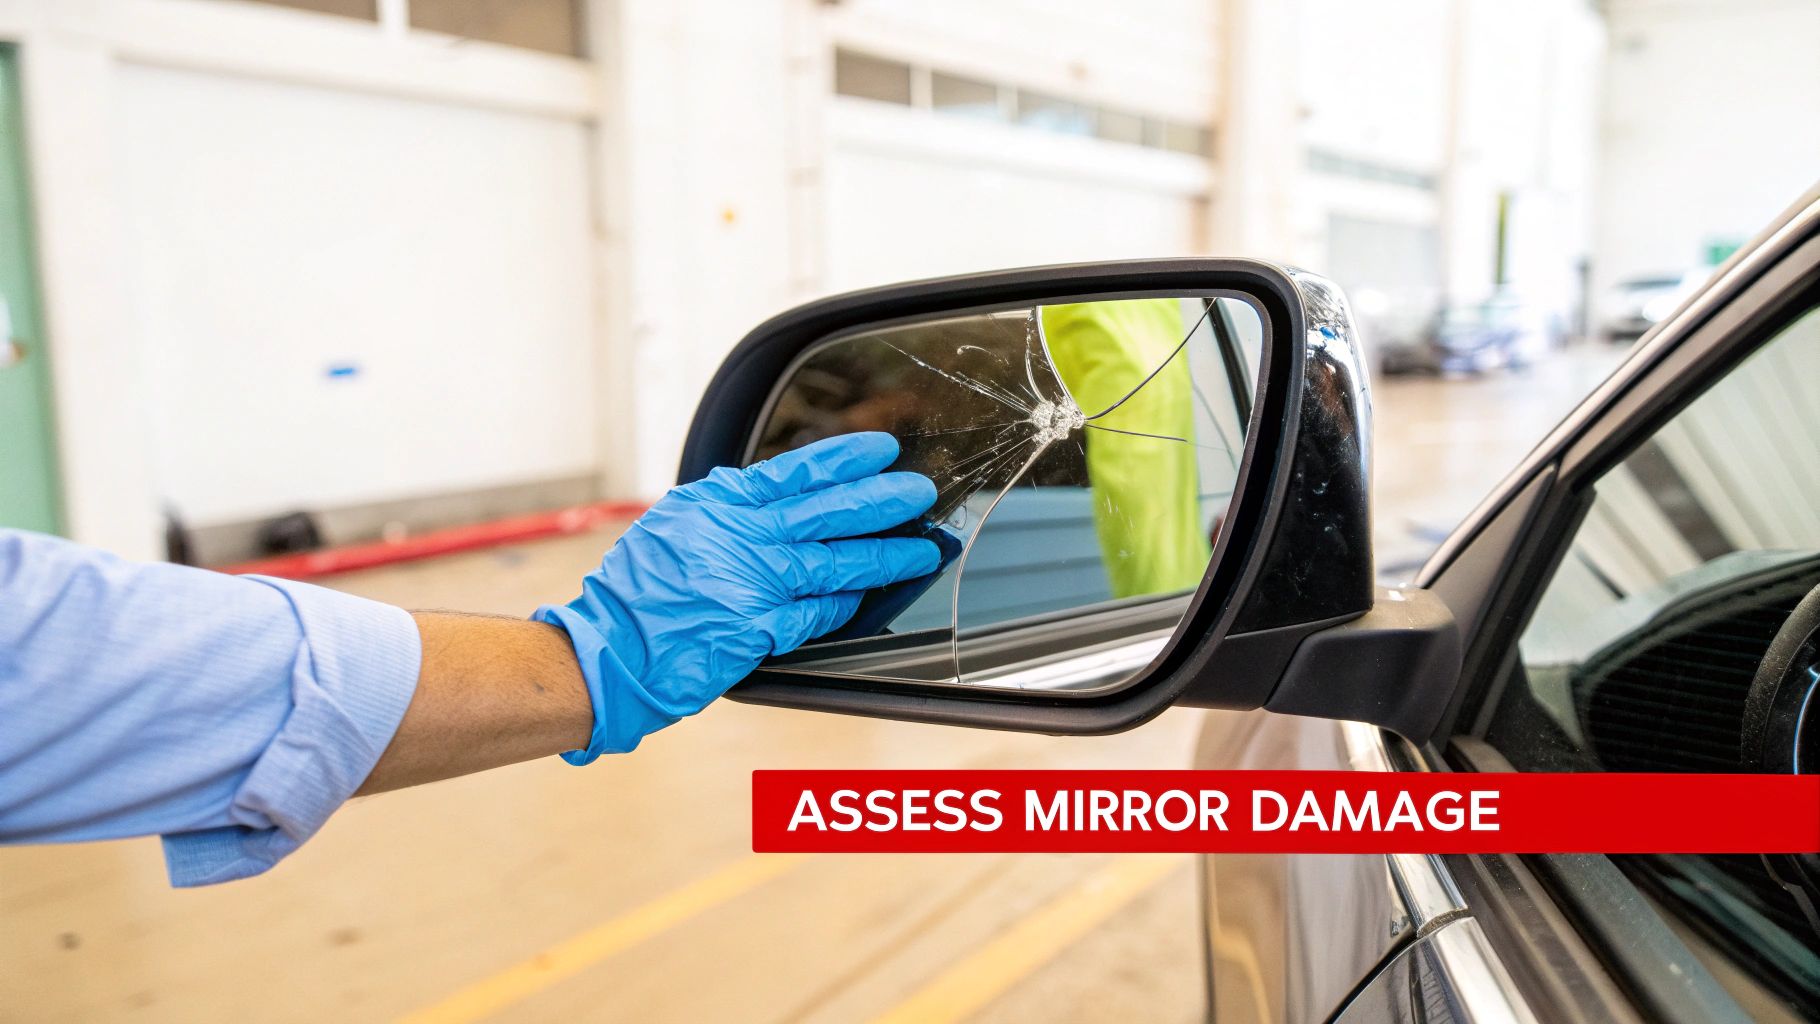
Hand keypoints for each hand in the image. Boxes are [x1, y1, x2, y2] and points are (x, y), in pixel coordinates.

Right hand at [535, 432, 938, 761]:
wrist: (606, 653)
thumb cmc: (635, 594)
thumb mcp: (672, 526)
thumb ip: (724, 508)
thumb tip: (769, 491)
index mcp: (717, 505)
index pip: (796, 472)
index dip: (845, 459)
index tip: (883, 451)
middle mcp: (738, 537)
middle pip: (829, 511)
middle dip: (884, 499)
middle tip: (922, 492)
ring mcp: (750, 583)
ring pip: (837, 562)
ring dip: (887, 556)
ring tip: (923, 549)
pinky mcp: (757, 630)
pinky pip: (817, 613)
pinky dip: (845, 605)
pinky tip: (870, 597)